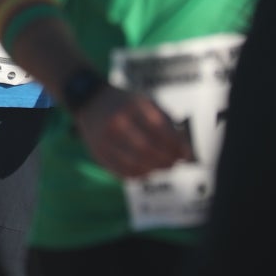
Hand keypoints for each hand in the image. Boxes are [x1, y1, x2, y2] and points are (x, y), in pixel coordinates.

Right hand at [76, 86, 191, 178]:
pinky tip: (148, 171)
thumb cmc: (126, 104)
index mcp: (132, 106)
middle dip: (166, 160)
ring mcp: (105, 139)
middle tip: (175, 164)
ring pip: (135, 164)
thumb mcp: (147, 102)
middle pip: (147, 149)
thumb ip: (168, 123)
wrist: (91, 100)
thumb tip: (185, 152)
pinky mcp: (98, 153)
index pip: (160, 129)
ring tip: (163, 168)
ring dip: (155, 170)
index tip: (185, 153)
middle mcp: (117, 122)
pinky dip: (140, 175)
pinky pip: (122, 172)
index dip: (176, 145)